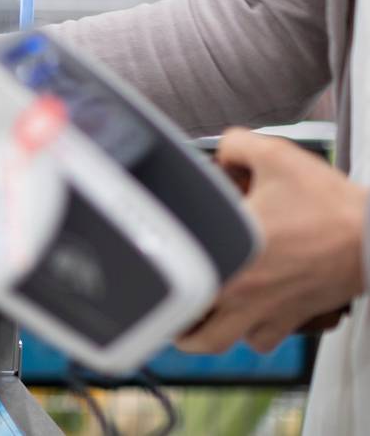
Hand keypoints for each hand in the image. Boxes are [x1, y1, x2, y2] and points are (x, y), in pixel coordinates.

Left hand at [178, 129, 367, 353]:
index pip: (177, 269)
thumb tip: (223, 148)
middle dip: (172, 317)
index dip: (160, 264)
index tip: (155, 257)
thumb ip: (237, 145)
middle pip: (189, 326)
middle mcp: (241, 288)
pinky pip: (262, 341)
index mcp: (227, 250)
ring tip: (195, 318)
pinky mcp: (292, 318)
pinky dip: (251, 336)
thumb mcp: (277, 157)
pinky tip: (246, 319)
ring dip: (205, 332)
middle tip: (165, 302)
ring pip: (221, 341)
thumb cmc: (333, 206)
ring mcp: (266, 309)